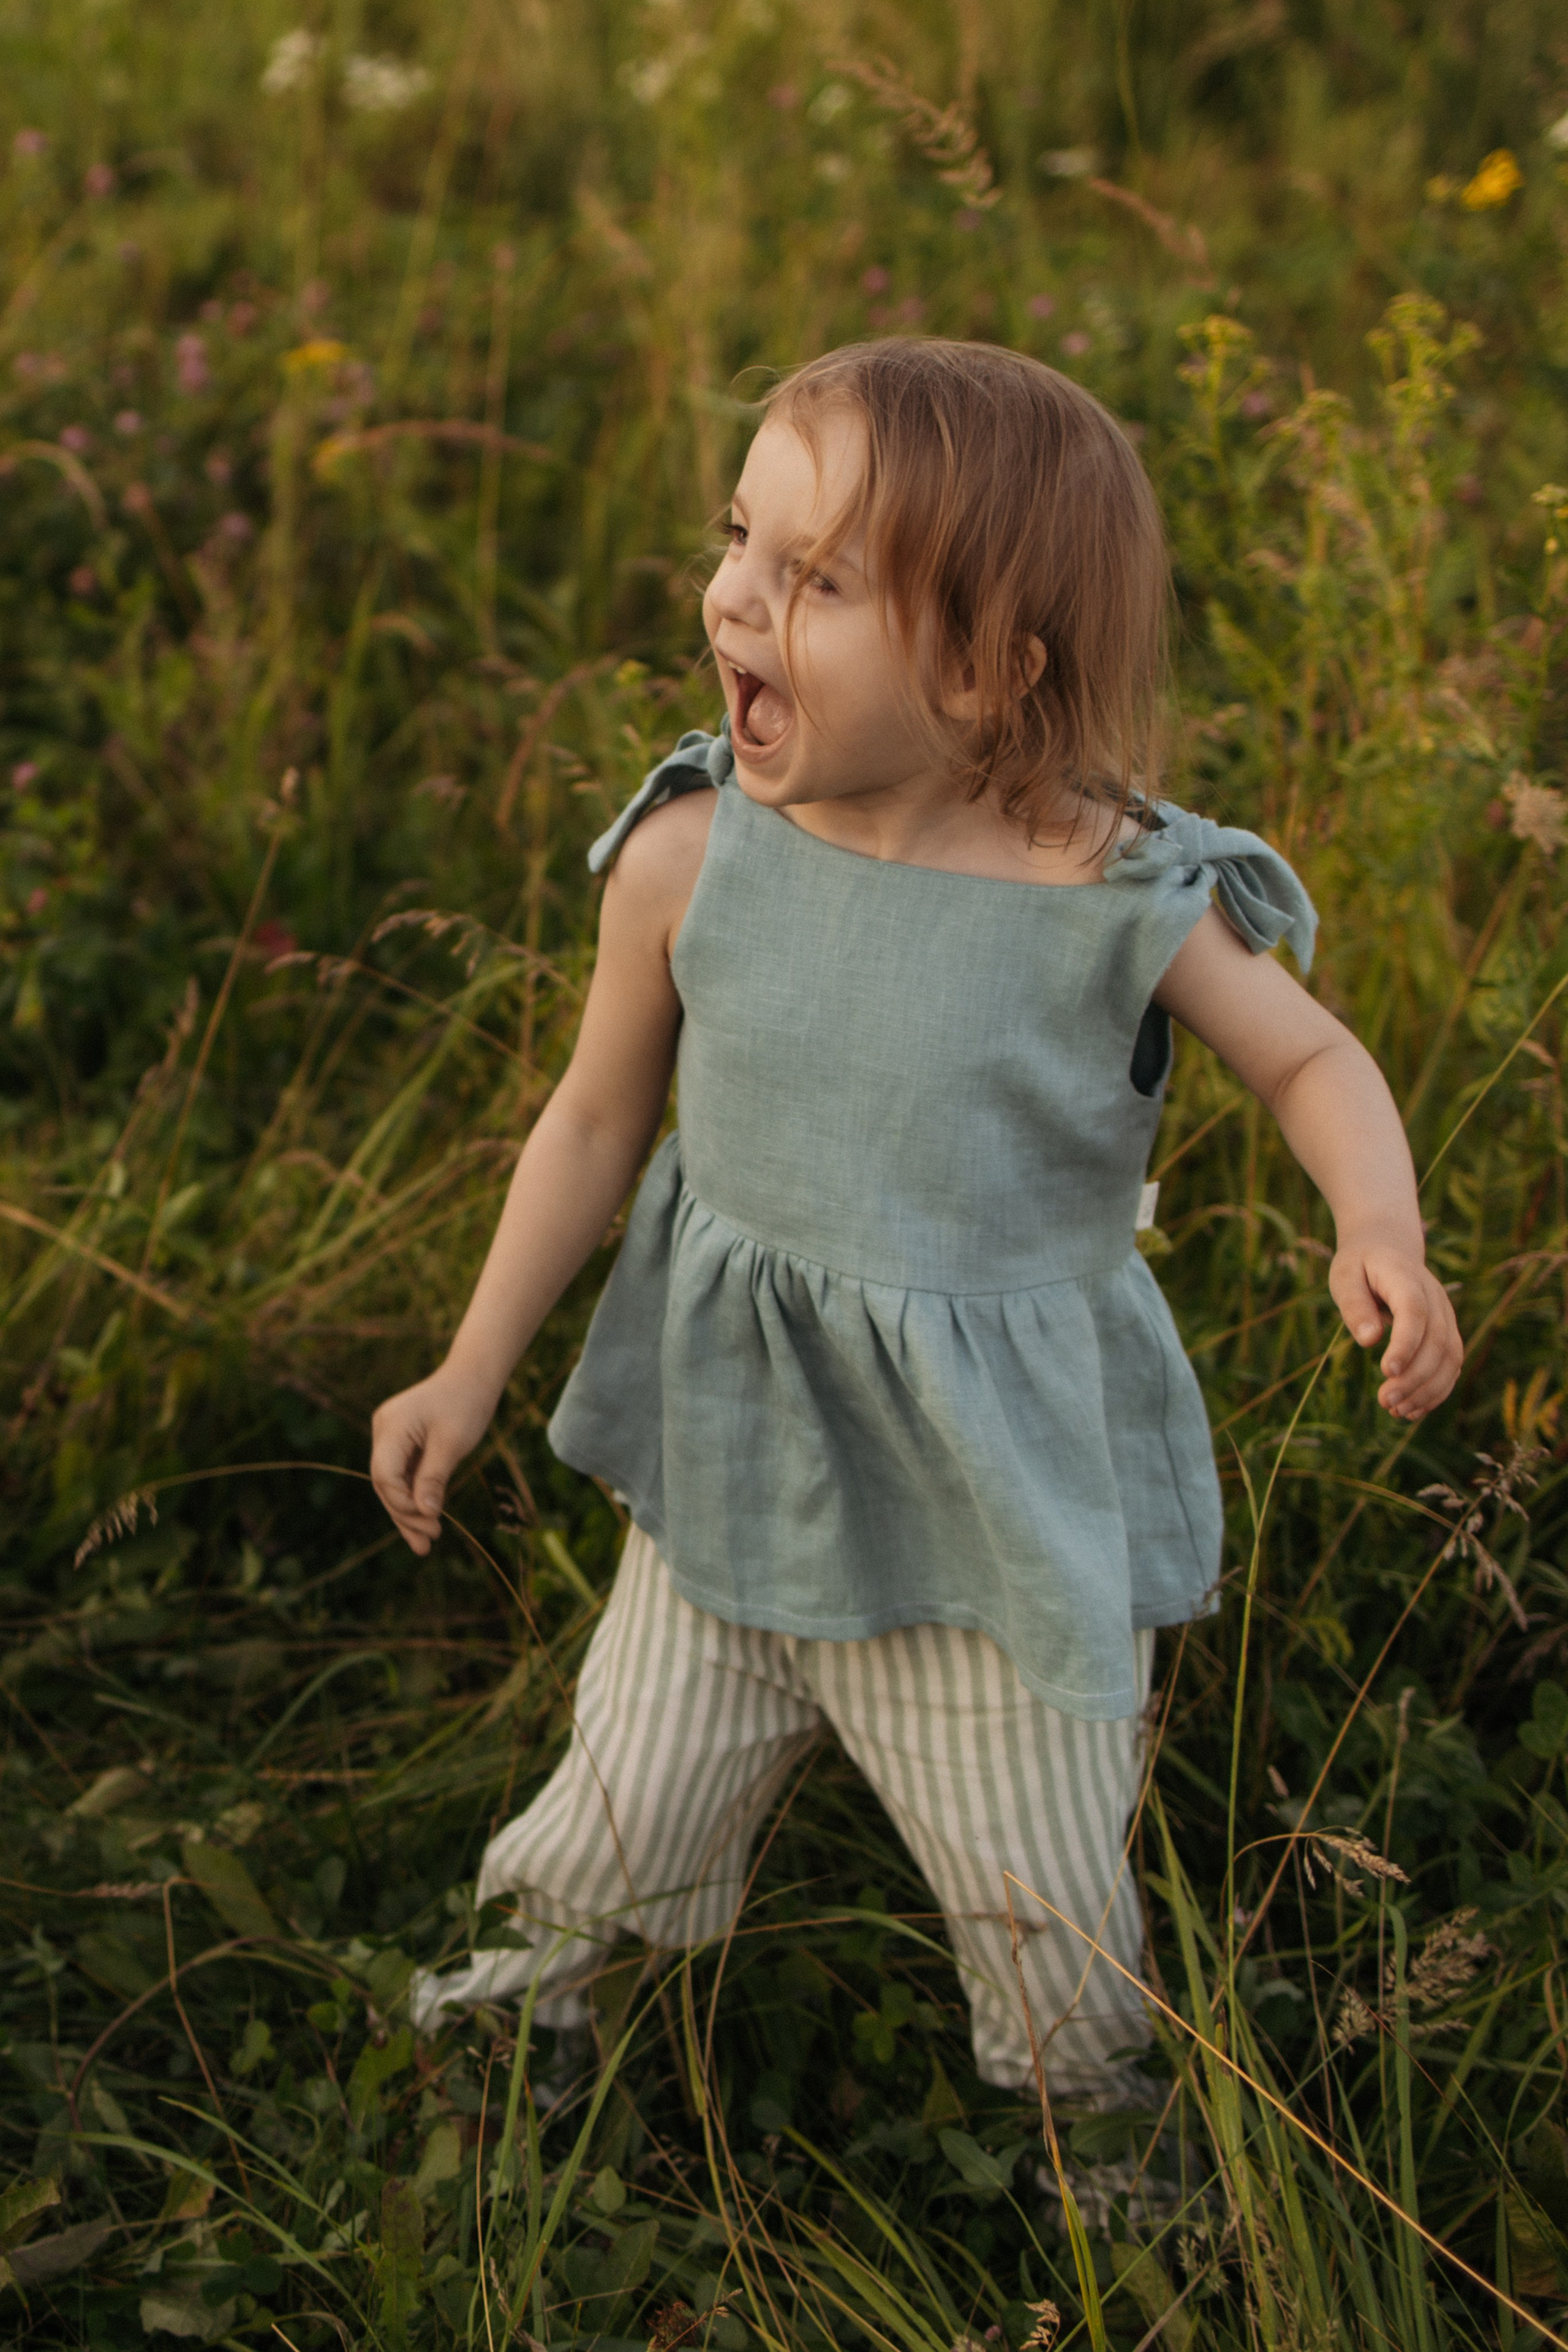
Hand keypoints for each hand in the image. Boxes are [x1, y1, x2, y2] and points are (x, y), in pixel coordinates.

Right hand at [370, 1370, 495, 1553]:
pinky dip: (415, 1495)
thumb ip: (434, 1477)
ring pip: (393, 1483)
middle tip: (428, 1543)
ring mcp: (390, 1436)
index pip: (385, 1475)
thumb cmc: (466, 1404)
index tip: (432, 1521)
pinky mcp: (401, 1441)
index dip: (404, 1503)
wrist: (473, 1377)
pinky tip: (427, 1520)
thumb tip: (425, 1513)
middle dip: (406, 1514)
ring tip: (425, 1544)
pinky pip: (403, 1474)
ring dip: (409, 1511)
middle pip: (385, 1483)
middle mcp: (383, 1430)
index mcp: (391, 1426)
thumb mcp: (452, 1443)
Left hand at [1329, 1236, 1462, 1420]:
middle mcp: (1435, 1297)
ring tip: (1397, 1412)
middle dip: (1414, 1377)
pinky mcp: (1447, 1332)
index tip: (1386, 1372)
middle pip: (1436, 1340)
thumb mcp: (1345, 1277)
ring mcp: (1446, 1315)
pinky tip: (1413, 1409)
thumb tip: (1369, 1340)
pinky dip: (1437, 1390)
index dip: (1405, 1344)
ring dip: (1428, 1389)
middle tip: (1385, 1402)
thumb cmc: (1360, 1266)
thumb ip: (1355, 1306)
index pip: (1414, 1312)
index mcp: (1406, 1278)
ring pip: (1451, 1356)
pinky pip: (1452, 1364)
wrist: (1387, 1249)